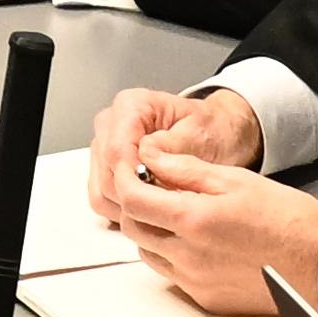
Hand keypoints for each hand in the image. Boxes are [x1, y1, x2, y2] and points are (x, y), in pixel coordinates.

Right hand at [84, 79, 264, 225]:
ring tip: (163, 205)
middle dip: (135, 194)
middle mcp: (111, 124)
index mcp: (131, 106)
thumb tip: (146, 155)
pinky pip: (102, 200)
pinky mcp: (106, 170)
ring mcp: (104, 148)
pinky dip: (125, 210)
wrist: (216, 135)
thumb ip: (173, 145)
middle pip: (106, 173)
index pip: (116, 149)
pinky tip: (152, 208)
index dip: (133, 177)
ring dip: (129, 206)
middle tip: (168, 202)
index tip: (156, 193)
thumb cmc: (210, 131)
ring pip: (100, 191)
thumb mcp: (201, 135)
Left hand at [100, 141, 317, 316]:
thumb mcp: (235, 179)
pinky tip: (198, 241)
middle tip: (153, 188)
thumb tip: (152, 158)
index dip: (125, 178)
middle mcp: (188, 256)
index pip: (133, 200)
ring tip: (180, 214)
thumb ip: (186, 170)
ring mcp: (195, 282)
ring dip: (152, 232)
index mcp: (194, 220)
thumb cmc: (287, 219)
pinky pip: (172, 276)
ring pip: (149, 254)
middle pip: (133, 229)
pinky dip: (173, 256)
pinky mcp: (206, 300)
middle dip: (135, 204)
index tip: (131, 168)